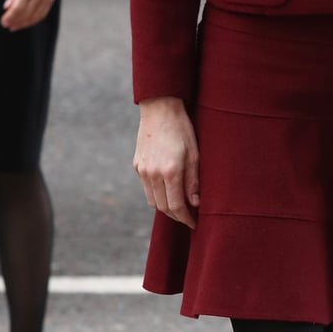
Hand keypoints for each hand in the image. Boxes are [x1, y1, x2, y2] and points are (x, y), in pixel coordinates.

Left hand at [1, 0, 60, 30]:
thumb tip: (6, 8)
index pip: (18, 7)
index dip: (10, 17)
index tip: (3, 22)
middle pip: (26, 13)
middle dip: (15, 21)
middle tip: (7, 25)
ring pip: (35, 16)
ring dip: (24, 23)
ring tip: (15, 26)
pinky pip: (42, 14)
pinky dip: (33, 20)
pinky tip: (26, 22)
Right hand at [133, 97, 199, 227]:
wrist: (160, 108)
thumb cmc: (182, 128)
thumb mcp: (194, 153)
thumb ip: (193, 181)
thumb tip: (195, 203)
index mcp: (170, 171)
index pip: (176, 206)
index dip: (186, 218)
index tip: (195, 223)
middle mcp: (153, 174)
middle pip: (163, 207)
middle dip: (177, 216)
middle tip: (189, 217)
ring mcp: (142, 170)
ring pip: (153, 200)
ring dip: (165, 208)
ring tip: (179, 207)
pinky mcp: (137, 165)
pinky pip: (146, 188)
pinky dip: (157, 194)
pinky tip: (167, 190)